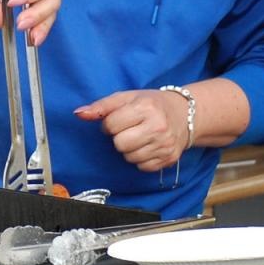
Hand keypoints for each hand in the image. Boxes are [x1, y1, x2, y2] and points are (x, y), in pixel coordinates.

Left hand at [74, 89, 188, 171]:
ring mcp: (165, 144)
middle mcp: (158, 126)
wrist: (185, 114)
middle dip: (119, 137)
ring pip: (129, 157)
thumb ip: (101, 106)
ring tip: (140, 137)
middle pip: (119, 144)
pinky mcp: (169, 159)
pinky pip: (142, 167)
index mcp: (146, 107)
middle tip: (129, 129)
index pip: (111, 125)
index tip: (119, 119)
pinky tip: (148, 146)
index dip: (110, 123)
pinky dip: (141, 159)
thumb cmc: (151, 104)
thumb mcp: (126, 97)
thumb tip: (78, 114)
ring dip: (130, 149)